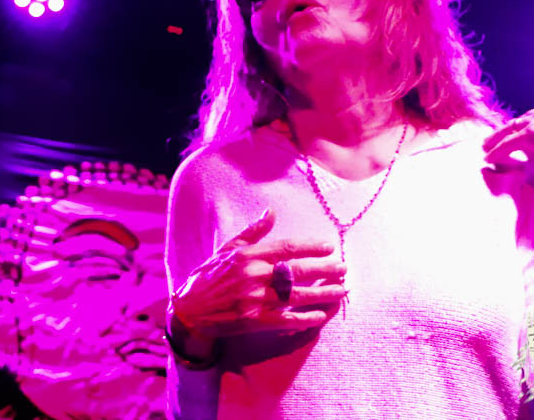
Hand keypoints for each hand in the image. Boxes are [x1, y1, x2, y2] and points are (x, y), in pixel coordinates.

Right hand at [171, 208, 344, 339]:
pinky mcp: (254, 321)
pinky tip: (321, 315)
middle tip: (344, 268)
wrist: (189, 308)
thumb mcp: (228, 249)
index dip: (310, 247)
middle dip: (325, 270)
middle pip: (297, 271)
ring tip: (342, 291)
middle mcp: (253, 276)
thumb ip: (252, 232)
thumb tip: (271, 212)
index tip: (329, 246)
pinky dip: (305, 318)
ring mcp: (255, 300)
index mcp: (248, 256)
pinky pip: (286, 319)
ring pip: (297, 296)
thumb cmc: (209, 276)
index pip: (287, 248)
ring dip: (323, 294)